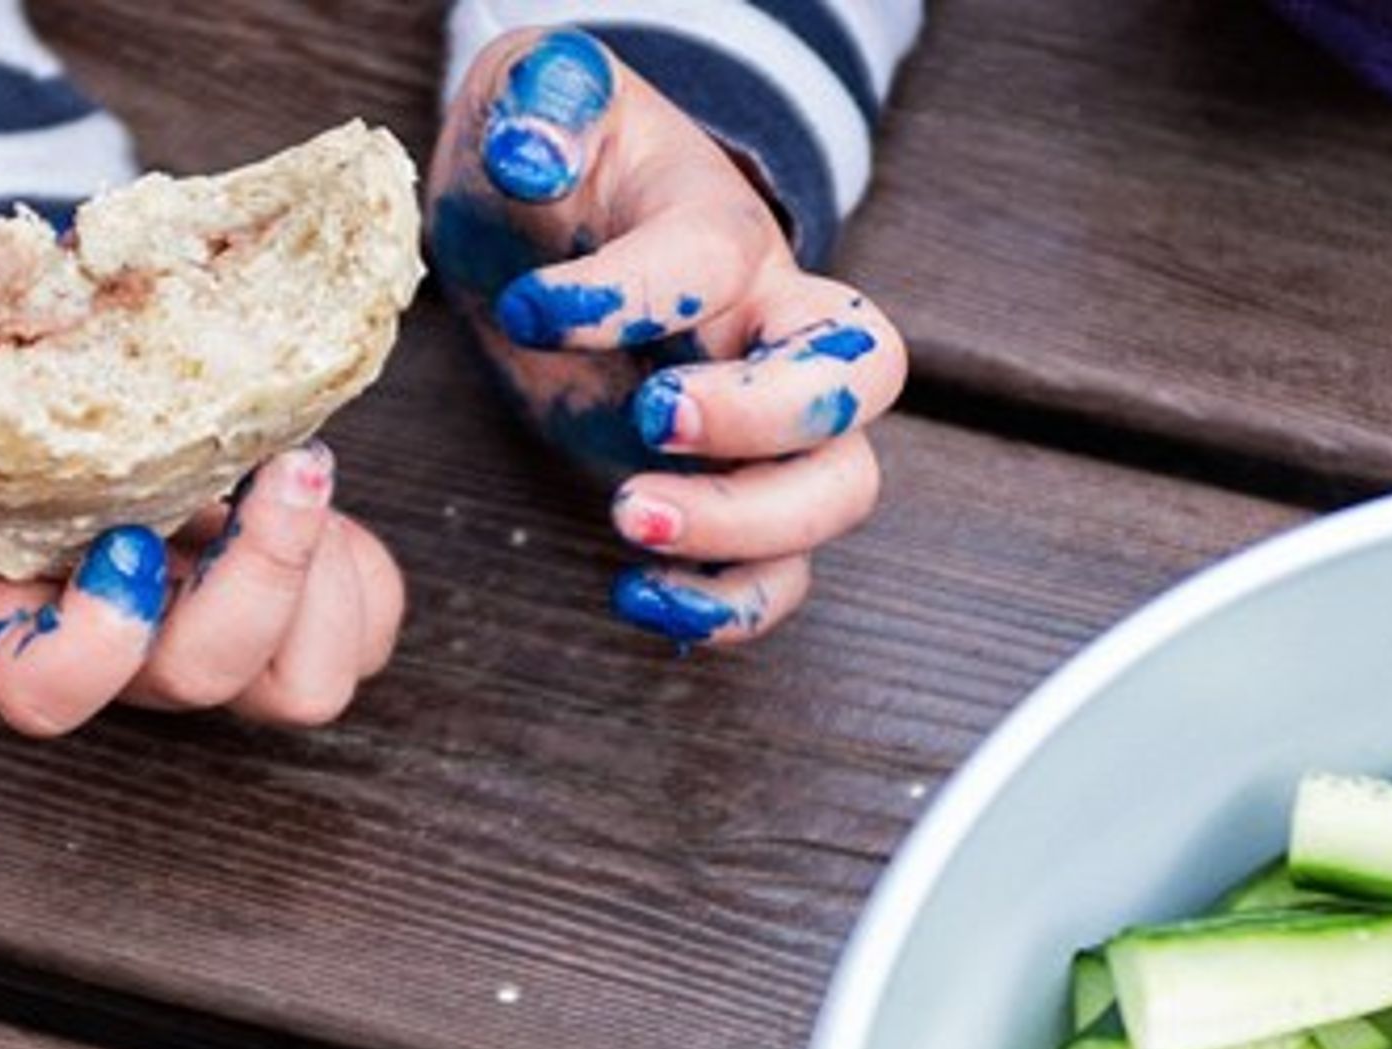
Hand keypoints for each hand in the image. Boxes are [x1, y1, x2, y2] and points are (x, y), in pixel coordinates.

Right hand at [0, 443, 403, 735]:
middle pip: (205, 675)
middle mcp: (124, 656)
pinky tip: (318, 494)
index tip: (126, 537)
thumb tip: (26, 258)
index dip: (95, 640)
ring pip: (303, 688)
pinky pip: (362, 641)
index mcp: (19, 613)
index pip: (43, 694)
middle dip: (265, 569)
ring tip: (300, 471)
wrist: (51, 436)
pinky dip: (364, 572)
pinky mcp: (288, 634)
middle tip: (285, 463)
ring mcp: (210, 651)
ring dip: (326, 578)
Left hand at [428, 27, 907, 648]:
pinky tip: (633, 595)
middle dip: (763, 419)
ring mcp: (758, 424)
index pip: (717, 258)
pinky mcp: (721, 494)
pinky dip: (724, 607)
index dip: (633, 293)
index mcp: (721, 227)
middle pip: (859, 378)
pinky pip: (776, 574)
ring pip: (836, 491)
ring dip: (745, 528)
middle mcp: (769, 326)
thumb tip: (532, 154)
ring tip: (627, 520)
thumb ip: (542, 101)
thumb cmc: (552, 161)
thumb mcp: (532, 97)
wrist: (547, 229)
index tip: (536, 310)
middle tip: (647, 423)